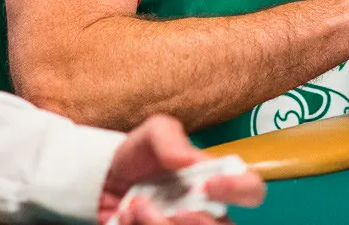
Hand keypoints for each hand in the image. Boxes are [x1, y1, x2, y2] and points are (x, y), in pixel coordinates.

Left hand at [98, 115, 265, 224]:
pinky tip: (126, 217)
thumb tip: (190, 160)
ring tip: (136, 207)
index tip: (207, 185)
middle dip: (197, 220)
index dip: (238, 190)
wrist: (98, 179)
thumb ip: (171, 137)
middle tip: (171, 207)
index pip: (251, 191)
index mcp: (214, 183)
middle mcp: (205, 213)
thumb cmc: (135, 155)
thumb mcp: (152, 132)